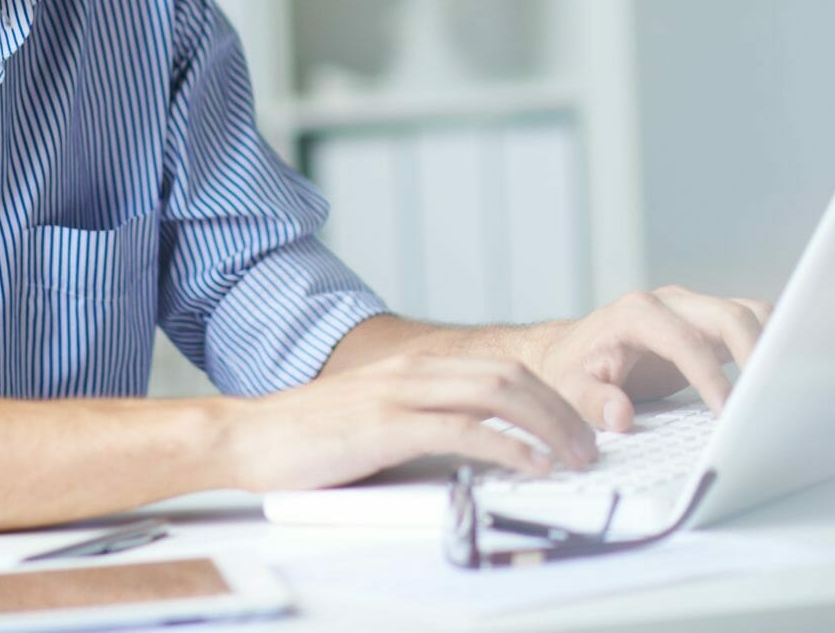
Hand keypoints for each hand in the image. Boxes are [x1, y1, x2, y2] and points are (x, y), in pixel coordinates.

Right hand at [221, 350, 599, 493]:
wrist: (246, 438)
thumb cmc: (306, 440)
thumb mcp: (374, 422)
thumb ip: (419, 426)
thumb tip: (474, 454)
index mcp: (412, 368)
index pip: (498, 369)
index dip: (546, 395)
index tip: (572, 427)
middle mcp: (412, 371)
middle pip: (510, 376)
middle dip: (559, 409)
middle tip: (588, 445)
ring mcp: (400, 394)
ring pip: (497, 394)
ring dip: (546, 425)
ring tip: (573, 457)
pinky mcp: (387, 425)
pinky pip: (464, 430)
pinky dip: (507, 446)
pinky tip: (531, 466)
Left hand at [532, 286, 772, 432]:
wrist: (573, 350)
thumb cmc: (572, 368)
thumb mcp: (568, 387)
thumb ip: (591, 401)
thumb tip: (620, 416)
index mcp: (636, 314)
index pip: (684, 341)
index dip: (710, 376)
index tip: (727, 412)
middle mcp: (669, 303)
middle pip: (728, 315)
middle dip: (756, 352)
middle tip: (770, 398)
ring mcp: (692, 309)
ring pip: (748, 313)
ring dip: (771, 344)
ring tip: (786, 386)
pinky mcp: (707, 322)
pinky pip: (749, 323)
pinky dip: (770, 342)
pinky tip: (780, 374)